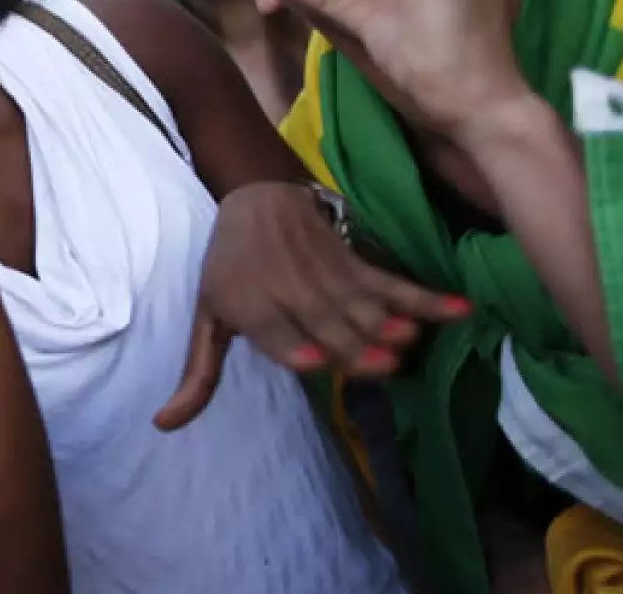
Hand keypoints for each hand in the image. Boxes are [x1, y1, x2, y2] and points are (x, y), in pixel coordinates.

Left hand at [154, 181, 468, 429]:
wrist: (254, 197)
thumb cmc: (229, 270)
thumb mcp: (207, 318)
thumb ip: (199, 374)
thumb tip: (164, 425)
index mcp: (245, 304)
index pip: (275, 331)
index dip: (295, 346)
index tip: (315, 362)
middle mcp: (284, 286)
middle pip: (325, 322)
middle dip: (353, 343)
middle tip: (386, 368)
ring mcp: (321, 270)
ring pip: (359, 303)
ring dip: (387, 321)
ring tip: (409, 342)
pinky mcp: (352, 258)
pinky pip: (391, 280)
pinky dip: (425, 296)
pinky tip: (458, 308)